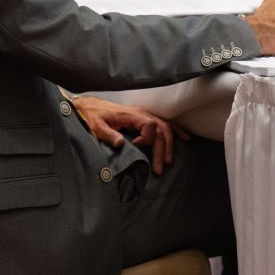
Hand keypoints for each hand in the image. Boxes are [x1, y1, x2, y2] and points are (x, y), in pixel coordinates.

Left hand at [72, 95, 189, 174]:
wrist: (91, 106)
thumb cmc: (93, 117)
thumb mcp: (97, 126)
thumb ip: (109, 135)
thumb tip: (121, 144)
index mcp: (132, 115)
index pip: (150, 126)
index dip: (147, 139)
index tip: (136, 147)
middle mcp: (142, 113)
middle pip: (160, 130)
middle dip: (161, 150)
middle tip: (160, 168)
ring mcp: (145, 115)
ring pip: (165, 128)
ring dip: (169, 144)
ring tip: (168, 161)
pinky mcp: (145, 118)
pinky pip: (164, 123)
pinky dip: (175, 131)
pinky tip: (183, 138)